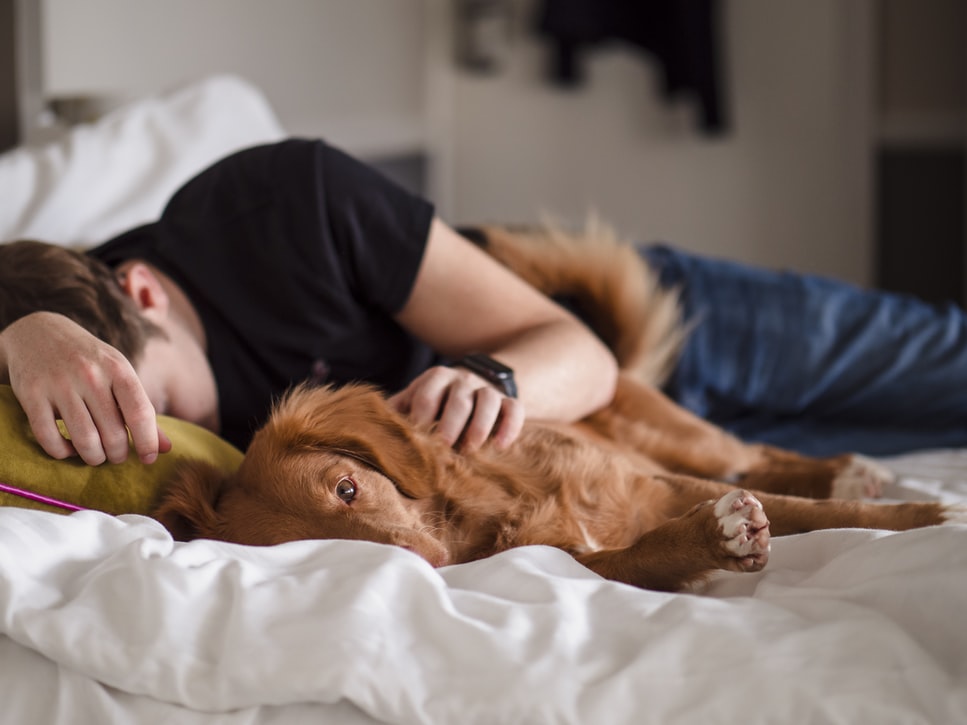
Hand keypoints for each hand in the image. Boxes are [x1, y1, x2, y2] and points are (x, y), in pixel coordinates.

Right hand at [0, 312, 170, 464]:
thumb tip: (166, 449)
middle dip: (118, 454)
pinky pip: (49, 438)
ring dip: (93, 457)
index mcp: (118, 369)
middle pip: (113, 434)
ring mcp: (59, 384)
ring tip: (96, 455)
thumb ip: (141, 410)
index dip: (148, 442)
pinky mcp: (31, 395)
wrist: (39, 331)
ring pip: (84, 440)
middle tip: (117, 455)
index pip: (140, 413)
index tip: (148, 459)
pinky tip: (68, 448)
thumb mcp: (120, 375)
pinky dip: (61, 452)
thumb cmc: (90, 361)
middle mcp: (90, 375)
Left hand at [388, 365, 524, 451]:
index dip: (421, 417)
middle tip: (443, 447)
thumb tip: (374, 432)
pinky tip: (500, 447)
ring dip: (479, 425)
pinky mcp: (509, 401)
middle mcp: (463, 380)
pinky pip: (514, 409)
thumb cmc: (436, 401)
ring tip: (471, 449)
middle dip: (450, 423)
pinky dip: (509, 427)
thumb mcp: (415, 399)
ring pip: (489, 401)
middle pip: (459, 399)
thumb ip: (398, 411)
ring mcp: (488, 389)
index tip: (416, 439)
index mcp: (436, 378)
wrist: (473, 384)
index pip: (427, 394)